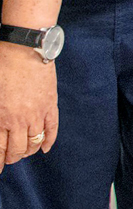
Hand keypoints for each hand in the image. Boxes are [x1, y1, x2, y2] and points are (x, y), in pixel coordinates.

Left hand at [0, 44, 57, 161]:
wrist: (23, 49)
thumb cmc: (1, 66)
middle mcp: (18, 120)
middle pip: (16, 149)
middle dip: (12, 158)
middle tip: (9, 160)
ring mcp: (36, 113)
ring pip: (34, 141)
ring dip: (28, 151)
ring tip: (24, 153)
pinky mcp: (50, 104)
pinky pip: (52, 128)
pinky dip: (49, 141)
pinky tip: (44, 148)